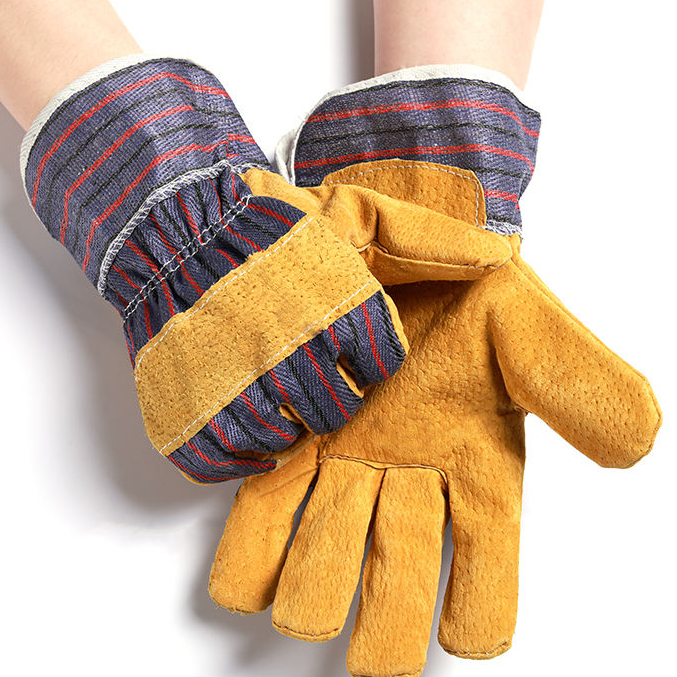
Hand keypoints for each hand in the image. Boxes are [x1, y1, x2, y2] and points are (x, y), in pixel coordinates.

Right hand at [22, 58, 512, 480]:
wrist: (171, 227)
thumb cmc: (268, 224)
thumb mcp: (355, 214)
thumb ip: (429, 237)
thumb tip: (506, 252)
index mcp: (341, 317)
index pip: (380, 370)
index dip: (364, 361)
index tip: (342, 347)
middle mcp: (292, 360)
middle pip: (334, 412)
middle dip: (325, 396)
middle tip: (301, 370)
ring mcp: (236, 393)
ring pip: (283, 442)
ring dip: (281, 422)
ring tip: (267, 388)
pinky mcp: (188, 418)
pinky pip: (229, 462)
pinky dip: (237, 450)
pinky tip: (238, 419)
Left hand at [208, 160, 659, 676]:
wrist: (394, 234)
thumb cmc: (466, 277)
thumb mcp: (526, 322)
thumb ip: (572, 379)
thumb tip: (633, 441)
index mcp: (475, 460)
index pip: (488, 556)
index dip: (480, 605)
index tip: (464, 638)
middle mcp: (408, 472)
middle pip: (398, 570)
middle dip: (384, 620)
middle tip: (372, 657)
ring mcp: (344, 459)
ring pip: (326, 549)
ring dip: (313, 593)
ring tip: (303, 612)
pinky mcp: (289, 436)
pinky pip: (264, 504)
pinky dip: (252, 549)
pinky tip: (243, 583)